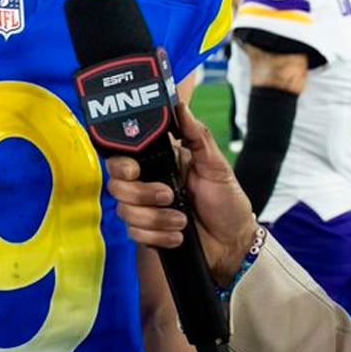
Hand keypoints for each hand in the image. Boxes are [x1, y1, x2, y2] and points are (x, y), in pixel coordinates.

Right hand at [105, 101, 257, 284]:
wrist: (233, 244)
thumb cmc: (227, 202)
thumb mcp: (217, 166)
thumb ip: (198, 136)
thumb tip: (181, 107)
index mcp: (159, 162)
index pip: (124, 156)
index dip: (122, 163)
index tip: (135, 170)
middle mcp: (147, 184)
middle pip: (117, 184)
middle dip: (141, 193)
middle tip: (168, 195)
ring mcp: (145, 210)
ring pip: (125, 211)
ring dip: (155, 219)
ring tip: (181, 219)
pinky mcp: (147, 233)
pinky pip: (135, 234)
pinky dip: (158, 237)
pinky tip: (177, 235)